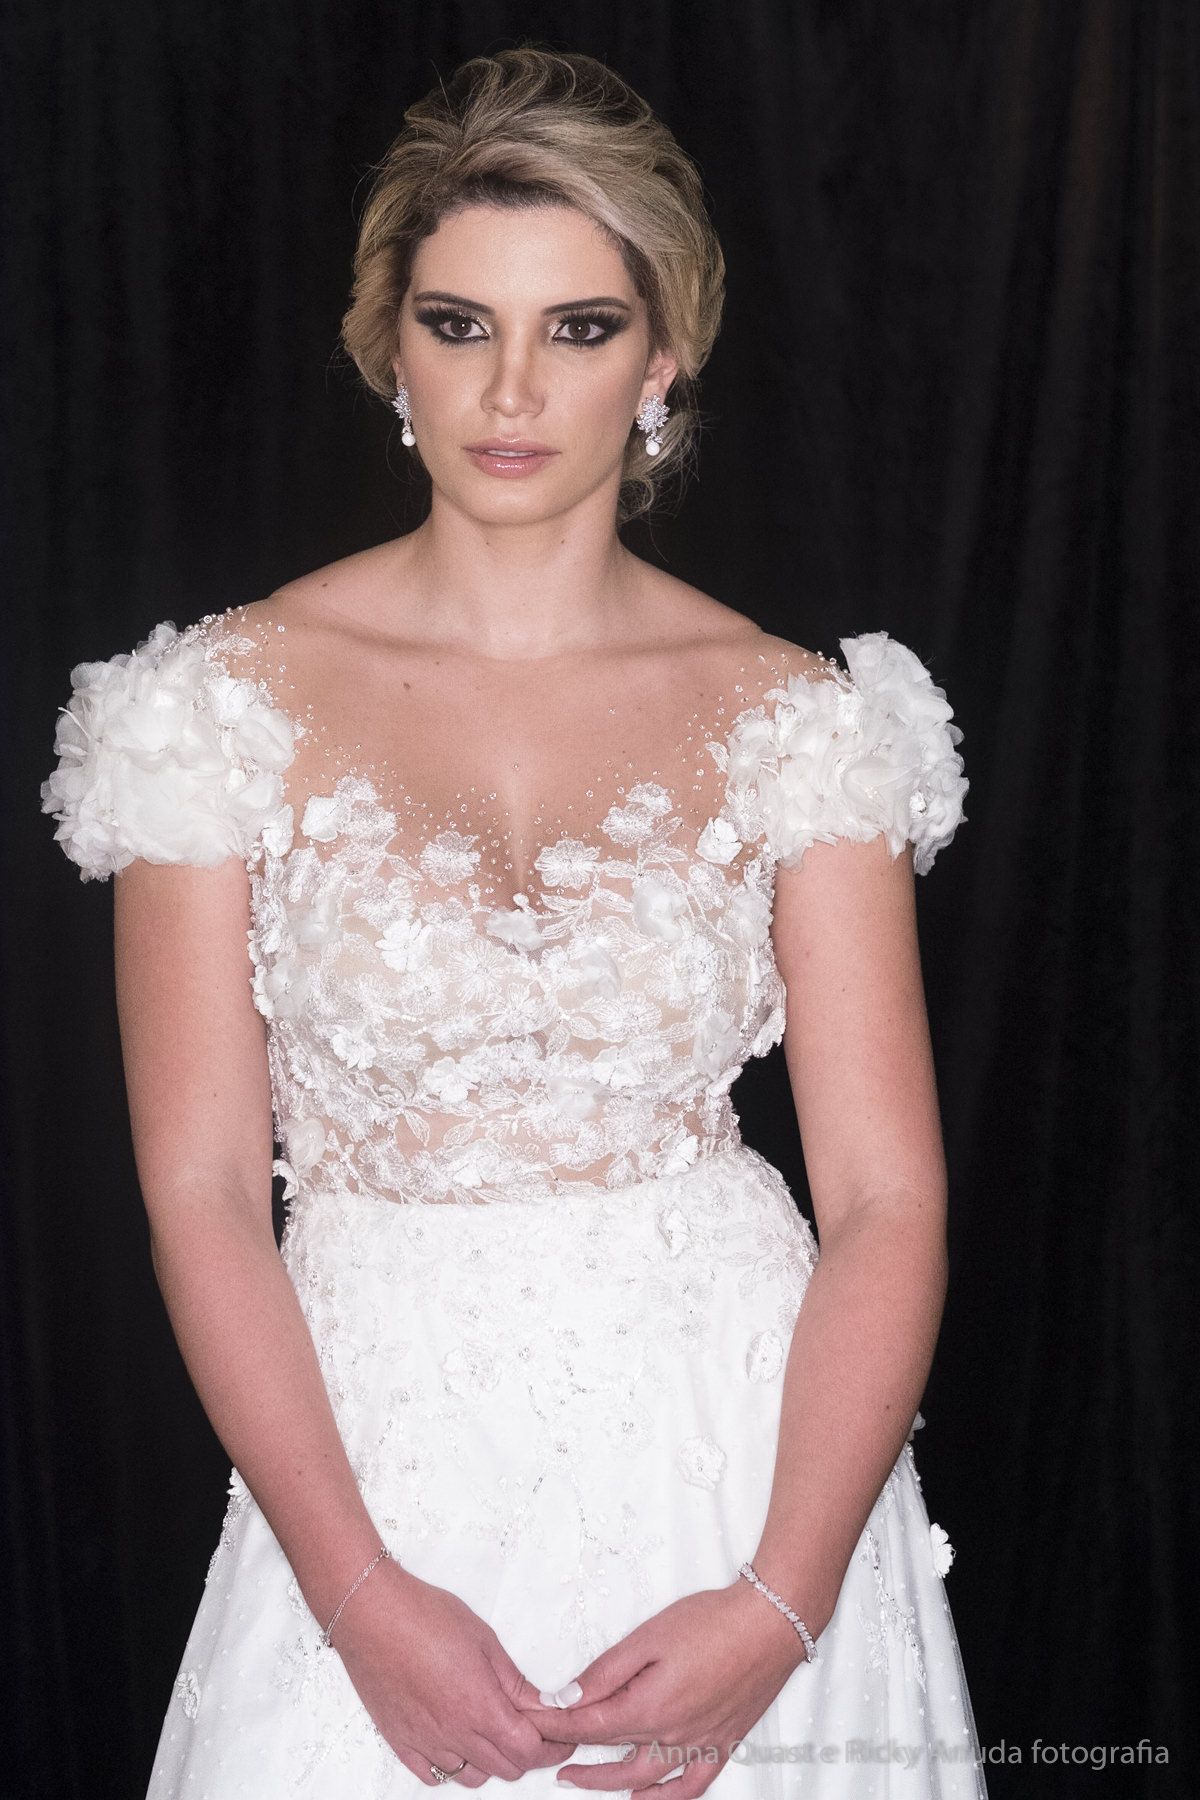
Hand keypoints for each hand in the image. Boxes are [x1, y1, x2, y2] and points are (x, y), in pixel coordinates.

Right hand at [332, 1560, 580, 1786]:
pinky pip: (433, 1776)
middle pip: (506, 1769)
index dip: (551, 1747)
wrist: (372, 1614)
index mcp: (481, 1708)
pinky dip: (451, 1769)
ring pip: (472, 1778)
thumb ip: (514, 1681)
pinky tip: (456, 1747)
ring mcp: (426, 1742)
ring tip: (494, 1736)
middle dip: (527, 1754)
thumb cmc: (425, 1617)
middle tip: (532, 1733)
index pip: (529, 1750)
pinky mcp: (400, 1741)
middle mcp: (455, 1734)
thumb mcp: (484, 1641)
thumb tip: (540, 1703)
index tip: (559, 1738)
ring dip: (491, 1763)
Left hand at [518, 1580, 813, 1794]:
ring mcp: (699, 1743)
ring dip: (607, 1783)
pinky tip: (645, 1797)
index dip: (555, 1724)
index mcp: (648, 1708)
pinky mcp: (722, 1742)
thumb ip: (606, 1671)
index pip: (589, 1727)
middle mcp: (672, 1735)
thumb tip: (567, 1696)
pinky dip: (665, 1799)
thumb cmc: (713, 1622)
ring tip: (579, 1780)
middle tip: (544, 1753)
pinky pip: (690, 1785)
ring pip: (645, 1779)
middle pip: (611, 1754)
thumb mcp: (648, 1636)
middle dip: (573, 1754)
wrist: (769, 1624)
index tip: (531, 1720)